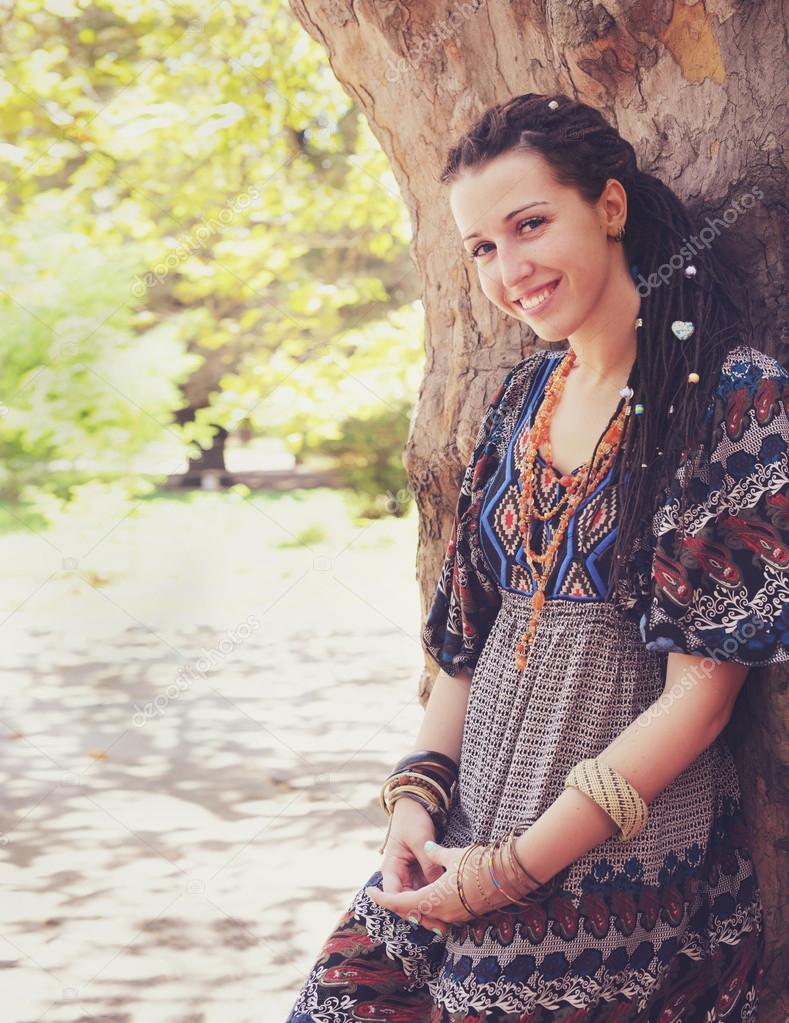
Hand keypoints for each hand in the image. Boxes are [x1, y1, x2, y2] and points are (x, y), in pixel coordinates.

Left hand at [367, 840, 498, 927]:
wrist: (509, 877)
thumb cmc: (478, 864)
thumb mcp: (453, 855)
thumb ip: (436, 855)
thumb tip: (429, 850)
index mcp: (432, 898)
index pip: (399, 903)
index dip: (383, 899)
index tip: (370, 893)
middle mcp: (441, 912)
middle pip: (411, 913)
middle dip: (398, 904)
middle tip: (387, 893)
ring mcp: (455, 916)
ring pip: (426, 916)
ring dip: (414, 907)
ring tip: (406, 894)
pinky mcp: (466, 915)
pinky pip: (441, 915)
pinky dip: (430, 908)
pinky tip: (430, 896)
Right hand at [377, 798, 448, 935]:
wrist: (415, 805)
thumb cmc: (412, 820)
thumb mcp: (420, 839)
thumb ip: (428, 862)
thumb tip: (438, 884)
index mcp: (392, 867)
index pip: (393, 894)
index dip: (403, 908)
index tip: (419, 918)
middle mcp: (399, 876)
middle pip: (406, 902)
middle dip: (421, 914)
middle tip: (439, 926)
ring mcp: (411, 876)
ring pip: (418, 899)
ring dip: (430, 910)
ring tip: (447, 923)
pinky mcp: (421, 874)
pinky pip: (427, 891)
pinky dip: (435, 899)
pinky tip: (449, 908)